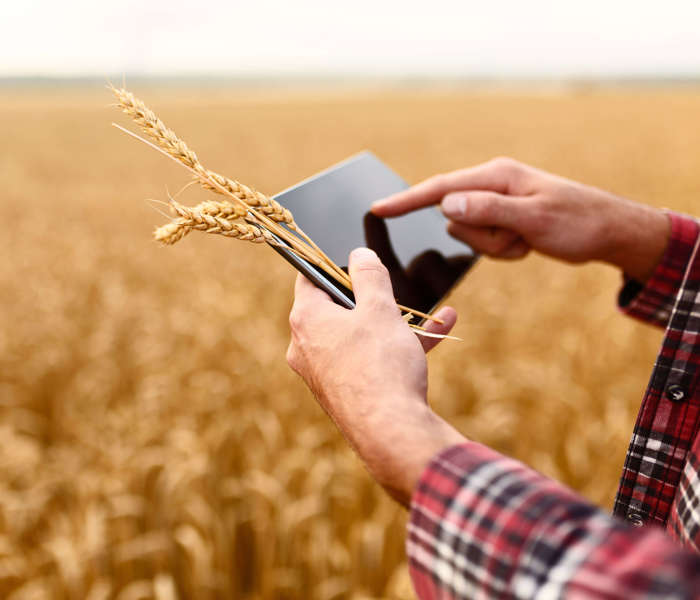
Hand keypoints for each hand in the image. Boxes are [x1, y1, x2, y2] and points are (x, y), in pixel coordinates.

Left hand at [286, 248, 464, 505]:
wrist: (391, 433)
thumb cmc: (381, 365)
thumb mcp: (380, 309)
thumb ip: (369, 275)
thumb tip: (359, 254)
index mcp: (306, 319)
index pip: (309, 277)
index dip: (333, 263)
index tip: (356, 259)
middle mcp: (306, 347)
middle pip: (338, 308)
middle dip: (375, 297)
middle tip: (398, 289)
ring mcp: (324, 373)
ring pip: (360, 335)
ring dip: (397, 322)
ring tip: (435, 314)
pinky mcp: (345, 392)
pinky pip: (369, 360)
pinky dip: (397, 347)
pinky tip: (439, 334)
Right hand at [372, 157, 669, 281]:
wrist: (608, 231)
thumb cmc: (577, 220)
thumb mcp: (534, 219)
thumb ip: (489, 210)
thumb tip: (445, 205)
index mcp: (495, 176)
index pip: (440, 188)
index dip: (407, 200)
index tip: (378, 208)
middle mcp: (491, 186)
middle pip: (455, 220)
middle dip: (483, 238)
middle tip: (519, 238)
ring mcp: (496, 204)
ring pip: (469, 234)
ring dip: (497, 246)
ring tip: (527, 240)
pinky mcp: (502, 219)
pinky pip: (486, 243)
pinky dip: (505, 249)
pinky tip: (528, 243)